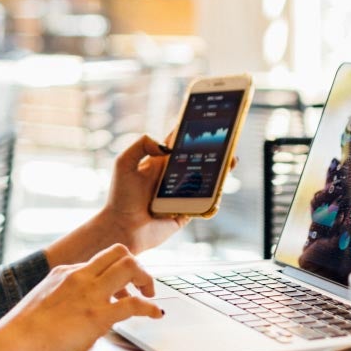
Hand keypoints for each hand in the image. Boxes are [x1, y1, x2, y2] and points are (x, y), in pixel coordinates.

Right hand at [0, 243, 163, 350]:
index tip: (122, 288)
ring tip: (150, 296)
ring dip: (146, 279)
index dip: (116, 271)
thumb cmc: (25, 329)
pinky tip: (155, 314)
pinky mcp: (98, 316)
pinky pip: (134, 304)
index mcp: (66, 271)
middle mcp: (80, 276)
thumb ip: (63, 296)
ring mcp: (90, 294)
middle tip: (143, 286)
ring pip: (130, 267)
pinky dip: (150, 307)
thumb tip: (75, 307)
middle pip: (120, 252)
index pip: (100, 260)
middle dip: (137, 266)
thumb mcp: (44, 299)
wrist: (16, 342)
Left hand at [99, 134, 235, 254]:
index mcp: (159, 162)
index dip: (193, 132)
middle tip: (228, 143)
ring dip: (220, 172)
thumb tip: (167, 146)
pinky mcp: (187, 212)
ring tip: (230, 162)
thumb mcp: (123, 164)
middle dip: (214, 151)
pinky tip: (218, 191)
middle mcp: (172, 177)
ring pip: (206, 181)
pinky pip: (205, 204)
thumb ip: (140, 145)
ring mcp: (181, 195)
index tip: (209, 121)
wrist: (122, 229)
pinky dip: (214, 199)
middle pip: (198, 160)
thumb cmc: (120, 197)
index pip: (179, 143)